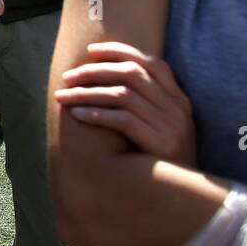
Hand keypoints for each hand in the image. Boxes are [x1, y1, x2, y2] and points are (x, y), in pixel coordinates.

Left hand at [55, 41, 195, 165]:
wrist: (184, 195)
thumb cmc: (162, 158)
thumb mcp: (162, 125)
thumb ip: (145, 102)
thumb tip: (103, 78)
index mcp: (179, 99)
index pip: (151, 62)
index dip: (120, 51)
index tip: (91, 51)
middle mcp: (177, 108)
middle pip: (131, 74)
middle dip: (94, 71)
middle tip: (67, 77)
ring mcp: (171, 125)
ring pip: (122, 94)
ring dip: (87, 92)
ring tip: (62, 96)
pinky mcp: (160, 144)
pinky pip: (122, 120)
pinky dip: (96, 114)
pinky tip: (77, 114)